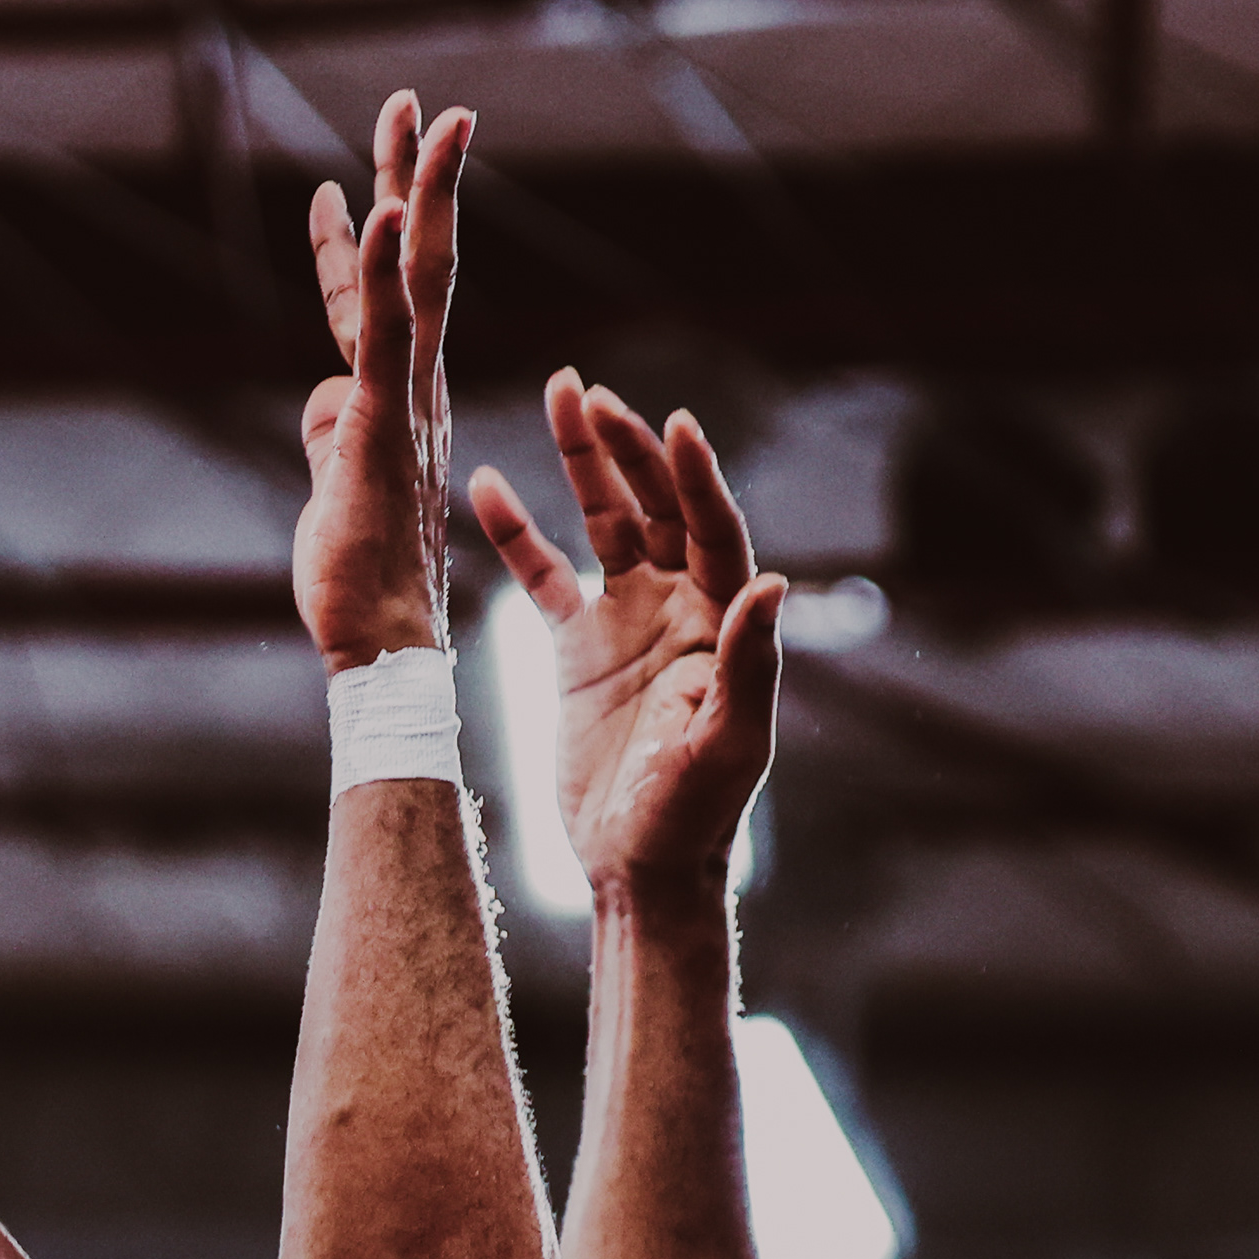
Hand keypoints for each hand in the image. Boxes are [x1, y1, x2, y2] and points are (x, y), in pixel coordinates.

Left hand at [294, 94, 470, 672]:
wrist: (381, 644)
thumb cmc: (356, 578)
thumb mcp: (328, 486)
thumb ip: (327, 433)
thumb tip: (319, 397)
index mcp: (397, 398)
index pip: (383, 300)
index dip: (368, 236)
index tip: (352, 179)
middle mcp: (415, 388)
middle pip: (421, 260)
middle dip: (414, 177)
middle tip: (414, 101)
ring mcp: (406, 404)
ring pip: (421, 277)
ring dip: (418, 190)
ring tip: (421, 115)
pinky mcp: (383, 428)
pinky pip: (390, 336)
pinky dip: (390, 270)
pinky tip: (387, 212)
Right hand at [470, 376, 781, 889]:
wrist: (638, 865)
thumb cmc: (694, 814)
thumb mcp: (729, 742)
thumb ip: (750, 662)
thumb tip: (773, 584)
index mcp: (722, 620)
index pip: (711, 527)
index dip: (693, 477)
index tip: (671, 423)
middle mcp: (680, 606)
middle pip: (655, 506)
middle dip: (626, 448)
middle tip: (589, 394)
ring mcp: (627, 621)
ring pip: (604, 522)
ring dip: (581, 463)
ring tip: (558, 397)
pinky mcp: (577, 649)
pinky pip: (542, 577)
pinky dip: (517, 533)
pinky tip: (484, 486)